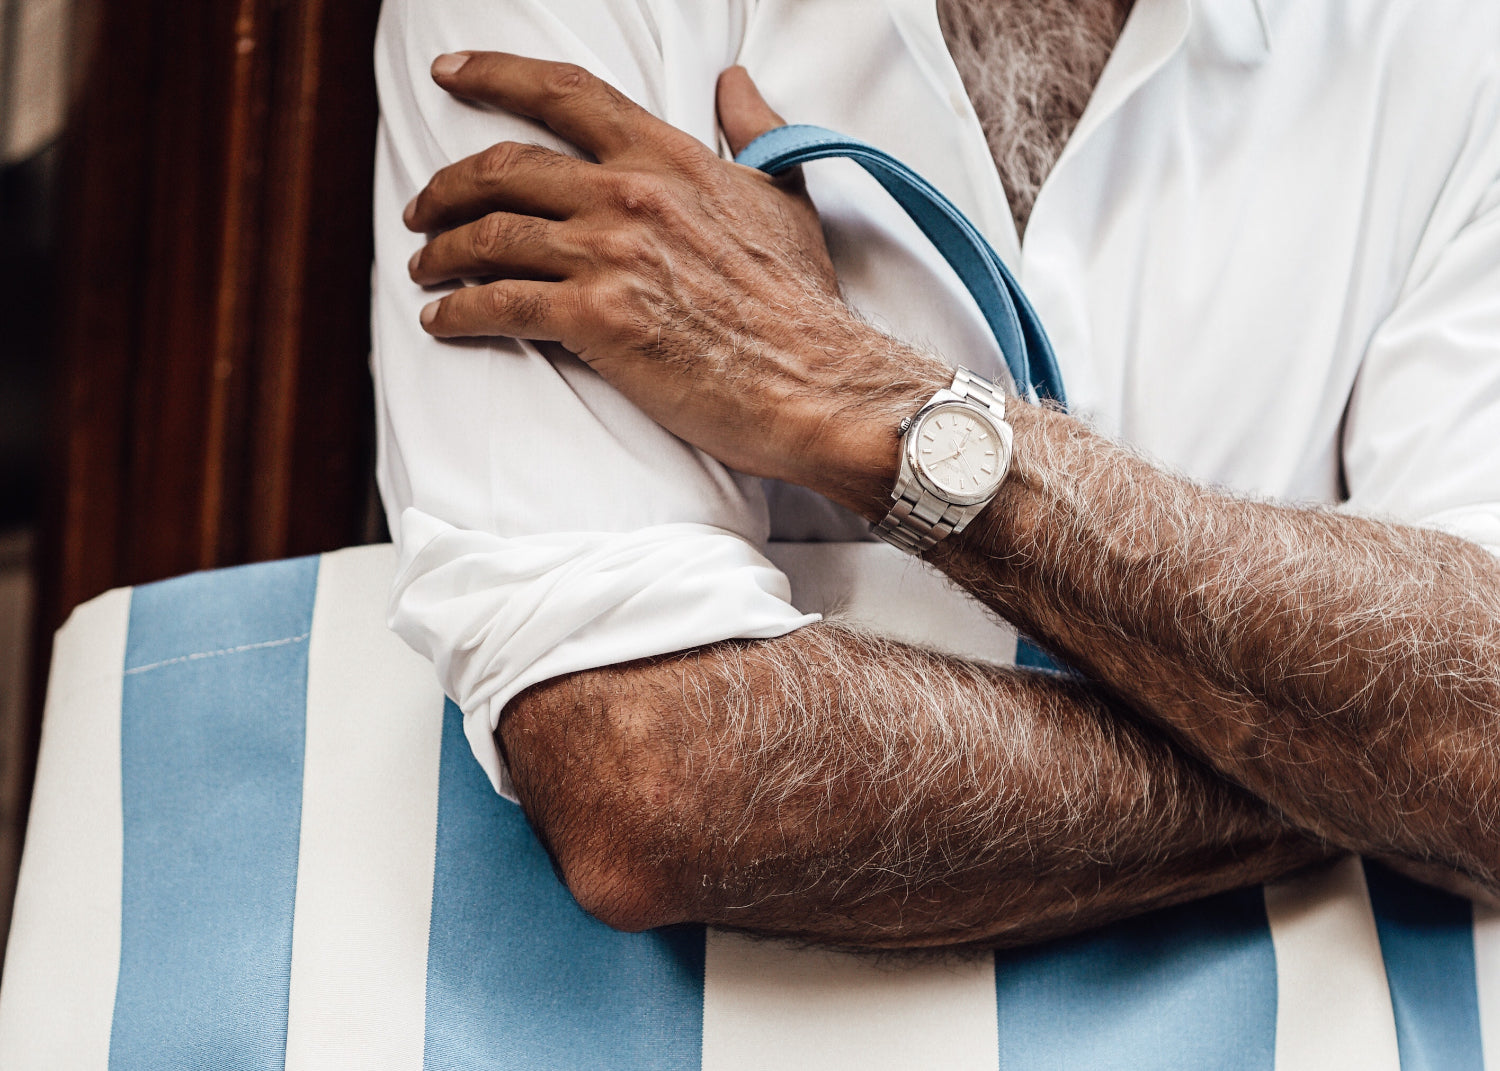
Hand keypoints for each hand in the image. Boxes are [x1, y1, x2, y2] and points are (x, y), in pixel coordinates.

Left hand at [406, 53, 943, 491]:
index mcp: (668, 157)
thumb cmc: (802, 302)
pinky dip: (458, 312)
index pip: (565, 94)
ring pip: (490, 236)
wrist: (814, 382)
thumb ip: (753, 129)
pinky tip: (442, 321)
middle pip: (504, 168)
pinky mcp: (595, 320)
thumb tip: (736, 81)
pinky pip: (498, 304)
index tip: (449, 72)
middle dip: (446, 186)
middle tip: (423, 208)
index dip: (495, 75)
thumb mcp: (784, 195)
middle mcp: (630, 194)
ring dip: (441, 251)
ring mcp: (609, 255)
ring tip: (424, 269)